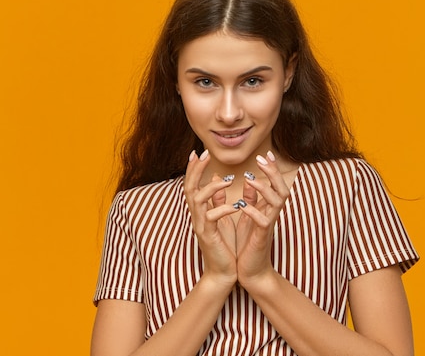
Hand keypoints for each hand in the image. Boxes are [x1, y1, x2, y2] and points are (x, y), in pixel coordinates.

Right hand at [184, 150, 237, 286]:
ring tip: (228, 181)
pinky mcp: (208, 237)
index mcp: (201, 211)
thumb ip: (218, 199)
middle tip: (203, 154)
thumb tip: (219, 177)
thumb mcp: (222, 218)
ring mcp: (201, 226)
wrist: (223, 273)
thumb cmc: (224, 245)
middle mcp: (197, 216)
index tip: (198, 151)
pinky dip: (222, 210)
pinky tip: (235, 206)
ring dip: (211, 188)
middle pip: (189, 188)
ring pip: (197, 201)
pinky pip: (211, 219)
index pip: (193, 184)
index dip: (194, 168)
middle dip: (196, 170)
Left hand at [235, 152, 289, 286]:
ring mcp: (268, 225)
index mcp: (266, 209)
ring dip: (265, 188)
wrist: (250, 272)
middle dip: (273, 173)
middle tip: (263, 158)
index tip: (266, 154)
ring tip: (251, 179)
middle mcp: (271, 214)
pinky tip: (243, 206)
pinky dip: (254, 211)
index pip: (274, 184)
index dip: (272, 169)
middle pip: (281, 188)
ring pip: (277, 202)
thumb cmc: (248, 245)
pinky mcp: (262, 237)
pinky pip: (263, 221)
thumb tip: (248, 178)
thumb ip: (250, 198)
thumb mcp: (248, 217)